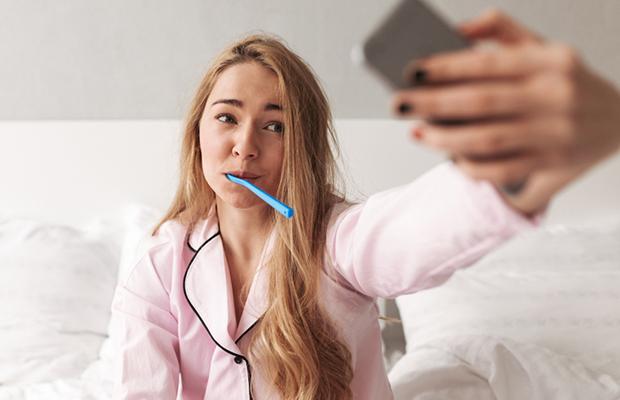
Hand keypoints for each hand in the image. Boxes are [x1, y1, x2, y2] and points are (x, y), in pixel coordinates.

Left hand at [393, 9, 619, 214]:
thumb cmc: (567, 80)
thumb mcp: (544, 47)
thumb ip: (502, 30)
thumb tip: (456, 31)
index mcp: (551, 61)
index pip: (489, 63)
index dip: (446, 67)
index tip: (410, 70)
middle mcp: (556, 96)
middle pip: (482, 103)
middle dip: (433, 104)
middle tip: (399, 104)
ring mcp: (556, 133)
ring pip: (488, 140)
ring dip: (444, 139)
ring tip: (415, 132)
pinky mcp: (553, 164)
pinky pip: (503, 170)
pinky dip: (472, 166)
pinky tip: (449, 158)